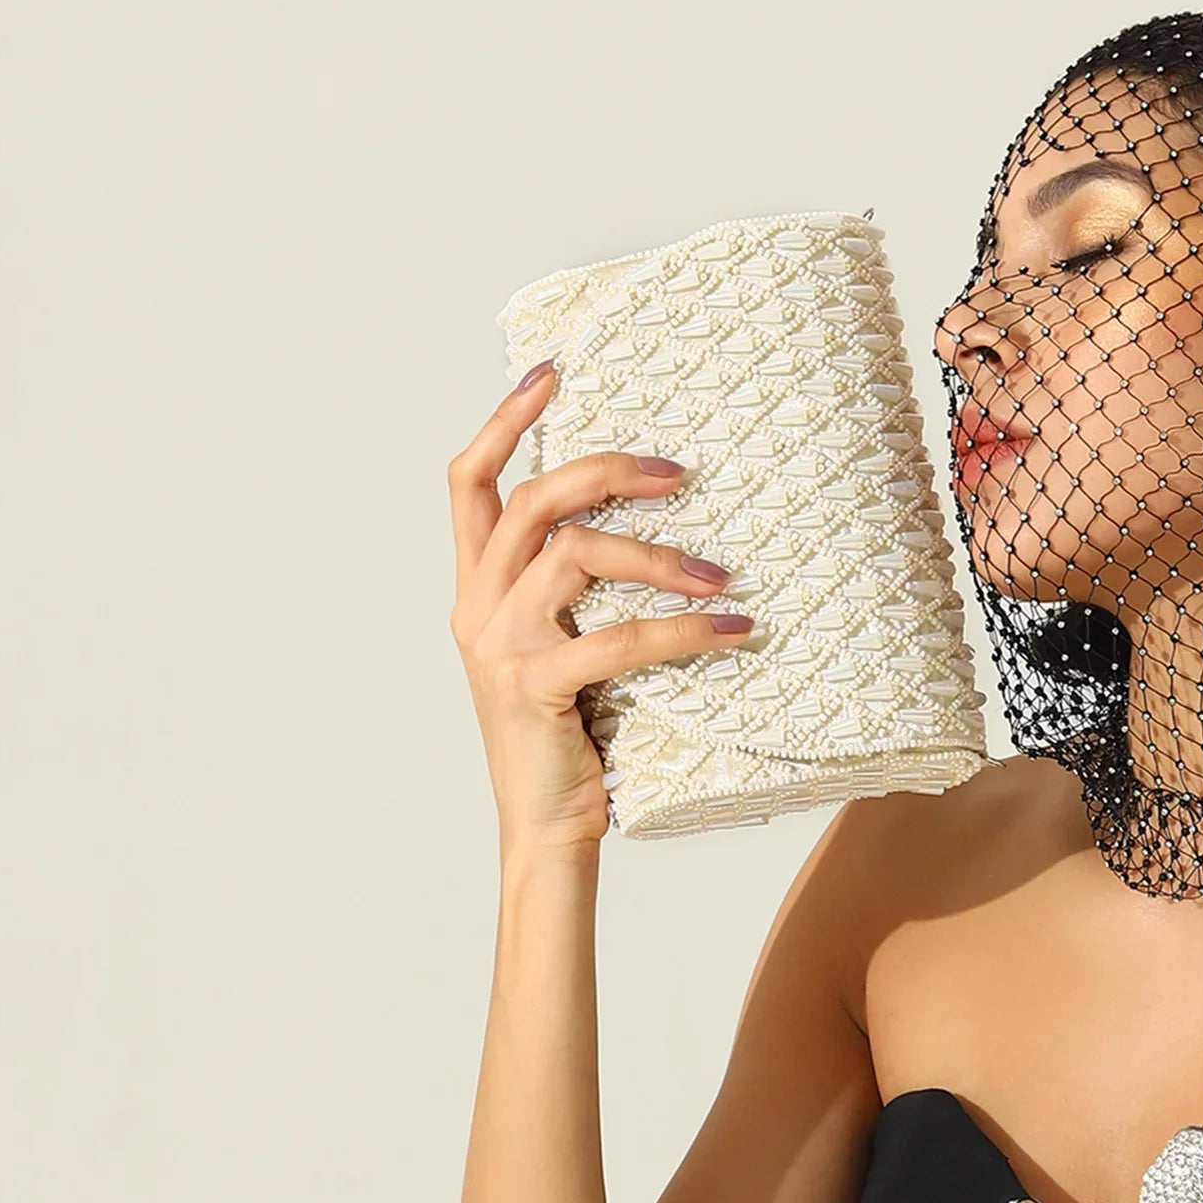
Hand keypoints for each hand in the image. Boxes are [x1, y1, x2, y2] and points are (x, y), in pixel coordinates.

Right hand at [448, 363, 753, 850]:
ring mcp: (500, 647)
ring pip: (575, 555)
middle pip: (531, 500)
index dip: (506, 421)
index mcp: (476, 589)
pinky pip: (617, 638)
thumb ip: (570, 590)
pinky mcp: (536, 687)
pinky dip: (683, 629)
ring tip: (720, 575)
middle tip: (677, 472)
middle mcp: (477, 607)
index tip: (551, 371)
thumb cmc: (566, 736)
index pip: (469, 483)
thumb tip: (643, 522)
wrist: (545, 830)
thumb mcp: (556, 647)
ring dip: (659, 555)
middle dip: (606, 469)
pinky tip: (734, 629)